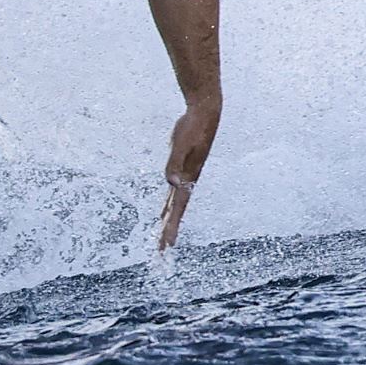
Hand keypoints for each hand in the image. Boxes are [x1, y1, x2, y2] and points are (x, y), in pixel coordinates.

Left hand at [156, 97, 219, 250]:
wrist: (204, 113)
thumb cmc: (192, 128)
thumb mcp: (180, 143)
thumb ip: (174, 163)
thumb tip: (171, 183)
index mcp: (188, 178)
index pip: (178, 207)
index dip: (172, 226)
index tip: (168, 244)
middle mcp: (188, 180)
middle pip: (176, 211)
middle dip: (168, 230)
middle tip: (161, 250)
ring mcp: (185, 175)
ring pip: (174, 203)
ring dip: (168, 220)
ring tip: (162, 236)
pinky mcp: (181, 168)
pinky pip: (173, 192)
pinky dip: (167, 204)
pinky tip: (164, 209)